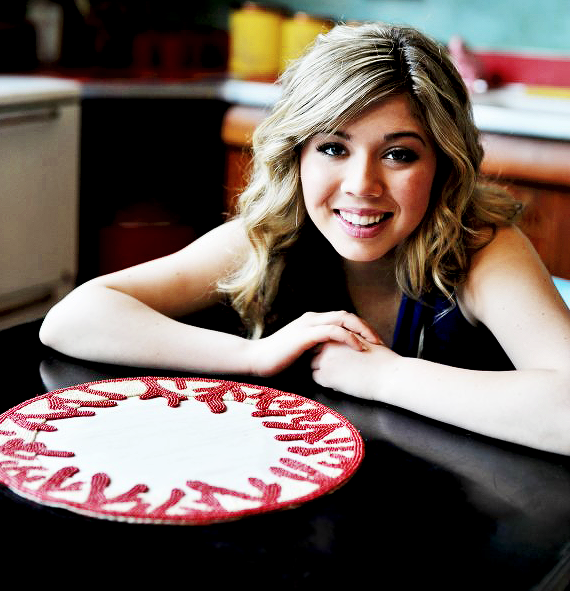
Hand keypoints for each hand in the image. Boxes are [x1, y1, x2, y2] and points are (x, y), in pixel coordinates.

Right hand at [247, 310, 380, 376]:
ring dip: (362, 330)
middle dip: (365, 327)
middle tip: (380, 342)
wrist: (256, 360)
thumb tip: (332, 359)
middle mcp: (312, 318)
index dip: (359, 327)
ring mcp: (309, 325)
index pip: (341, 318)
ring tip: (374, 344)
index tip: (372, 342)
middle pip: (346, 315)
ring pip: (343, 319)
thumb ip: (315, 350)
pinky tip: (359, 348)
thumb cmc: (276, 360)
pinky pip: (333, 331)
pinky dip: (349, 337)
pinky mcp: (306, 334)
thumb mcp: (300, 352)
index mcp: (311, 321)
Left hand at [311, 340, 398, 399]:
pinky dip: (324, 380)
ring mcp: (325, 360)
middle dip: (318, 355)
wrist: (389, 374)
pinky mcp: (326, 376)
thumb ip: (348, 338)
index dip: (324, 345)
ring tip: (337, 373)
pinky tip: (338, 381)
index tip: (333, 353)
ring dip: (320, 368)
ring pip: (311, 364)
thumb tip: (342, 343)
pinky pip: (315, 378)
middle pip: (312, 350)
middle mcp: (327, 345)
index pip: (320, 338)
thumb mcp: (363, 339)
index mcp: (337, 334)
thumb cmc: (382, 358)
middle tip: (333, 363)